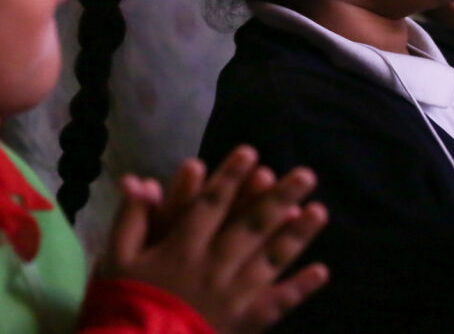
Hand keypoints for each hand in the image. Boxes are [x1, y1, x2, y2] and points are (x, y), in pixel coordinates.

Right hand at [99, 146, 328, 332]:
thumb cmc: (122, 304)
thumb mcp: (115, 259)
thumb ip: (131, 219)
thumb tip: (139, 180)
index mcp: (182, 248)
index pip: (211, 205)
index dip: (230, 178)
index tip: (251, 152)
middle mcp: (214, 266)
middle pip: (252, 226)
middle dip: (280, 198)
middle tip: (306, 175)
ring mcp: (233, 295)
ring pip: (271, 259)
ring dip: (297, 235)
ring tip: (320, 211)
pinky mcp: (244, 321)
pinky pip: (276, 303)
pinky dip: (299, 288)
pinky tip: (322, 271)